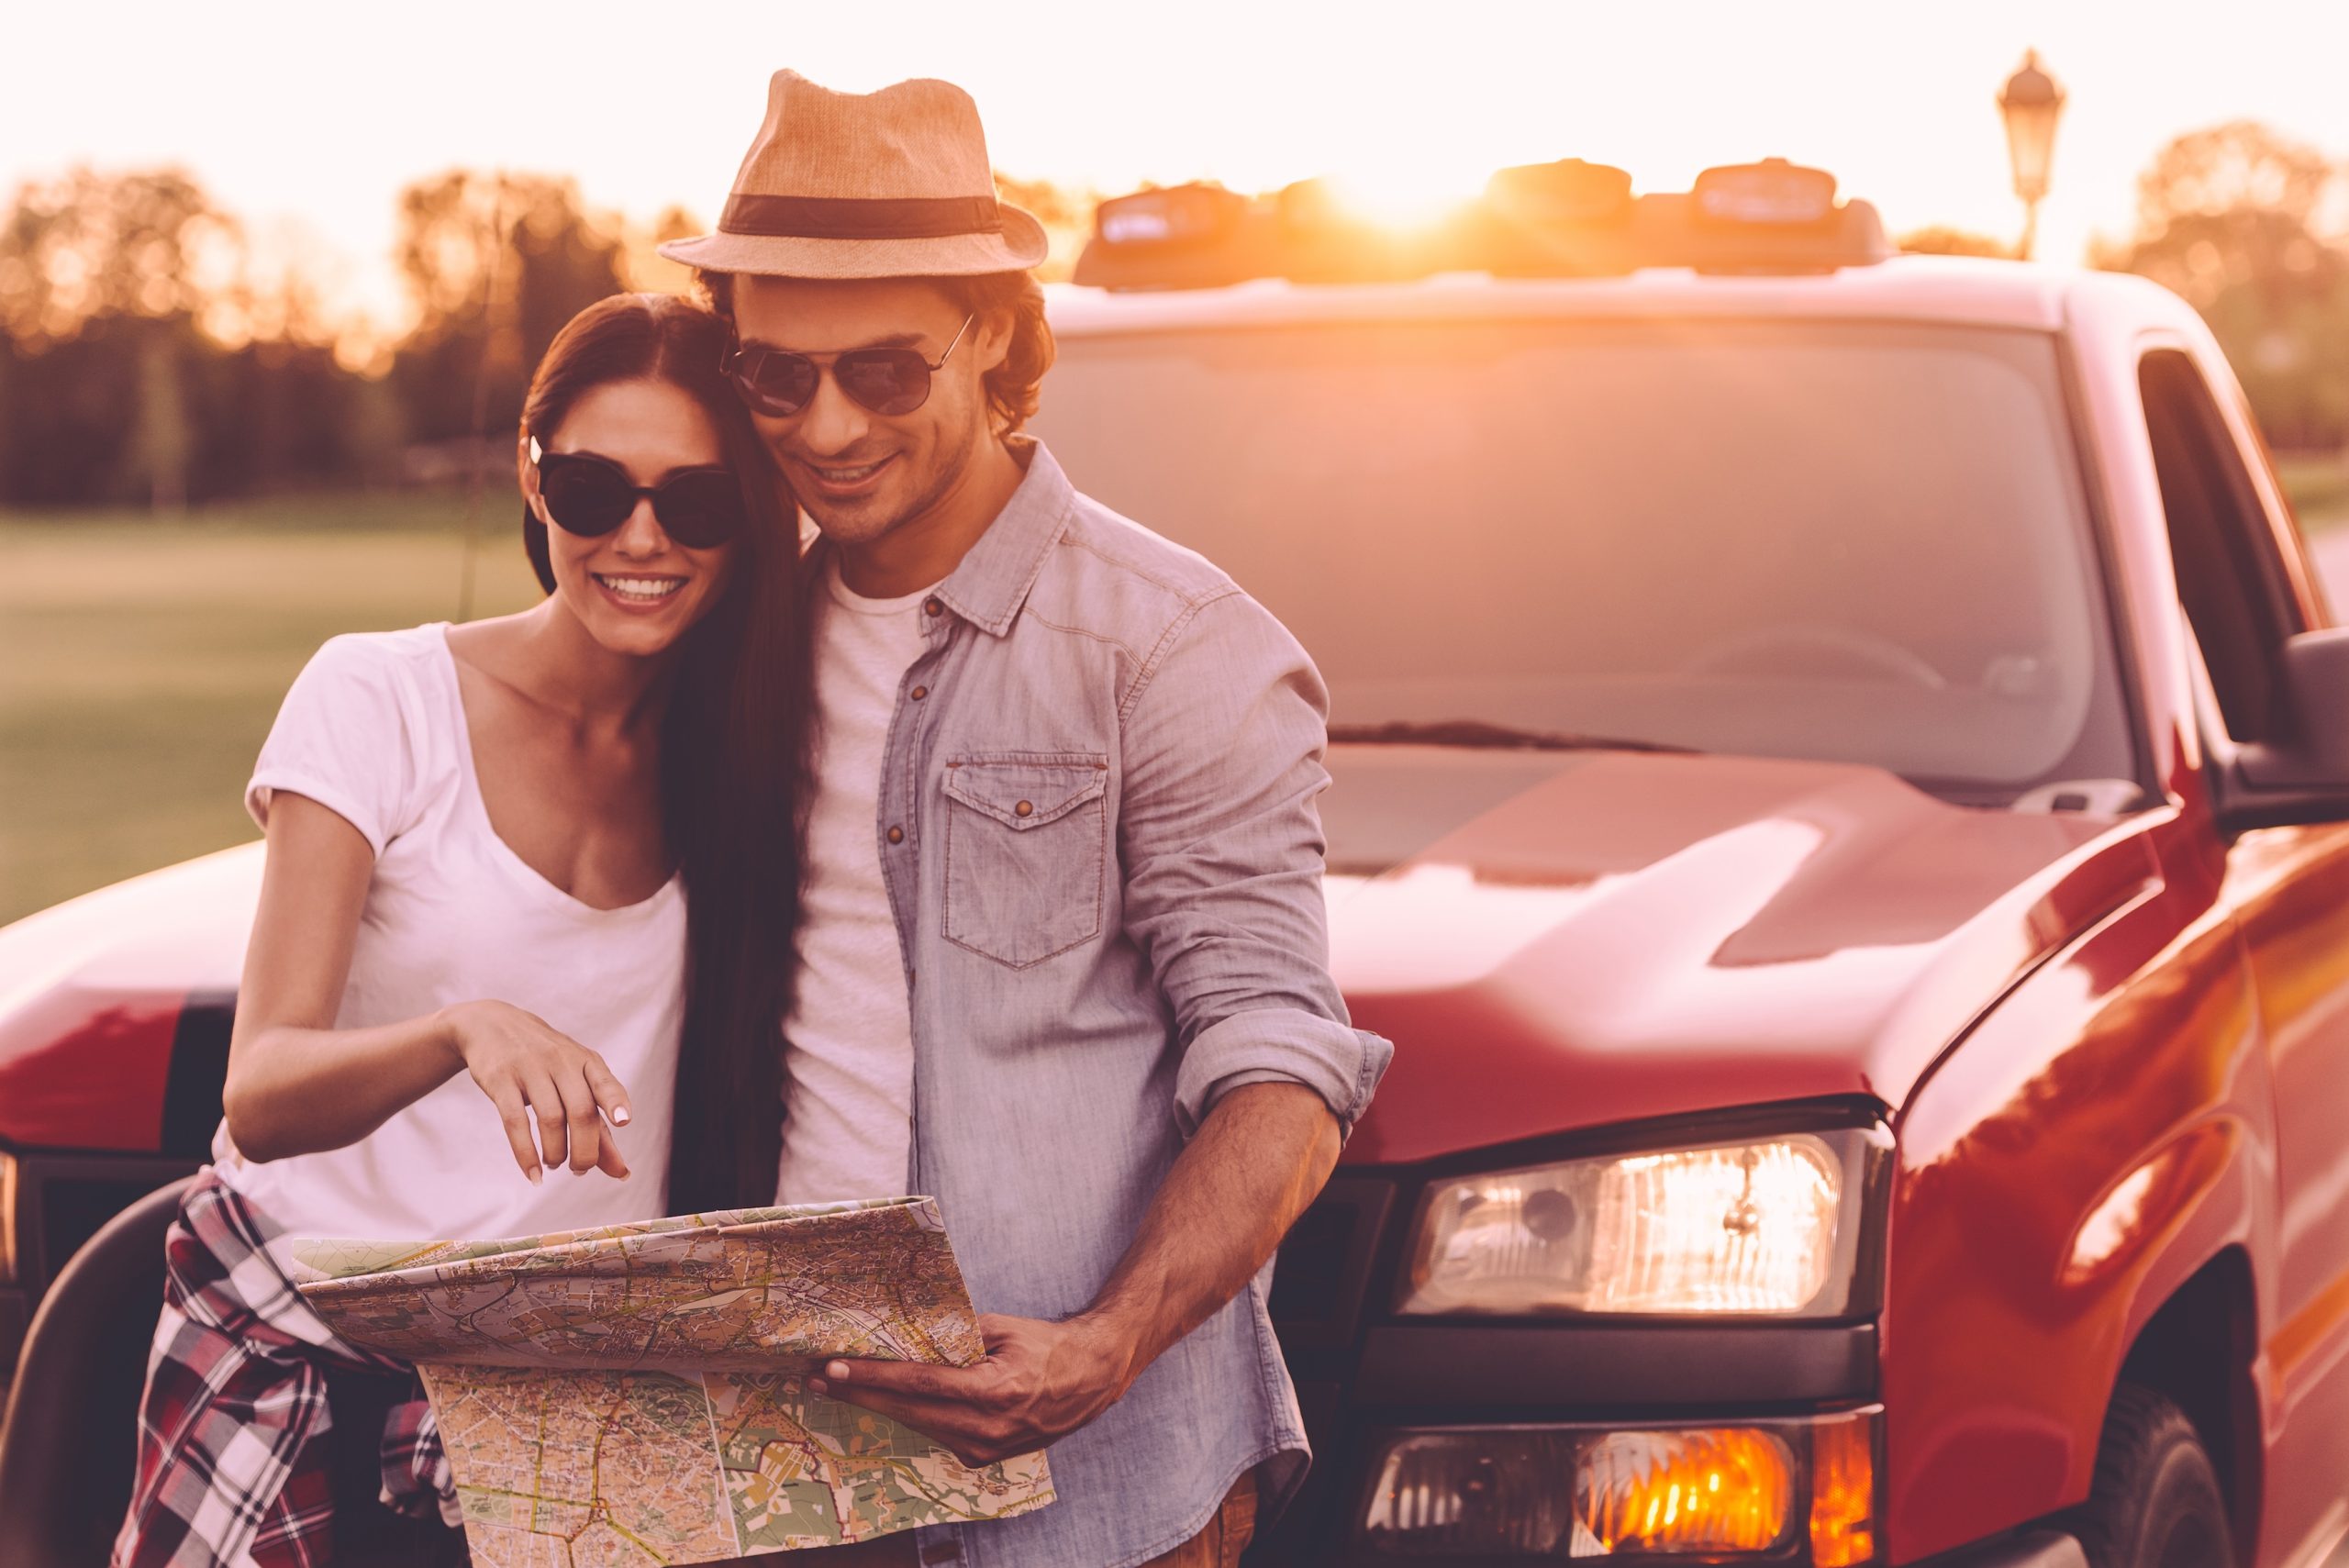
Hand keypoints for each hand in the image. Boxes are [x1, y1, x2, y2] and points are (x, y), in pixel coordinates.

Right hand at [436, 1000, 632, 1183]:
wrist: (492, 1026)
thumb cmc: (545, 1063)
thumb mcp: (575, 1081)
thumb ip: (598, 1125)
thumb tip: (621, 1171)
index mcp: (586, 1061)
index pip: (605, 1082)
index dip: (615, 1102)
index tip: (624, 1122)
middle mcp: (561, 1061)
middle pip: (581, 1111)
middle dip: (585, 1150)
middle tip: (579, 1169)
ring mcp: (530, 1068)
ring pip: (550, 1119)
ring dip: (556, 1152)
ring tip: (555, 1164)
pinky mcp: (501, 1079)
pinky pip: (515, 1122)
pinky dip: (526, 1153)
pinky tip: (533, 1173)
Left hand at [807, 1312, 1135, 1466]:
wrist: (1090, 1381)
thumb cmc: (1047, 1346)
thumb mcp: (1004, 1328)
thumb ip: (956, 1333)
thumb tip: (906, 1331)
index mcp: (994, 1390)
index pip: (919, 1384)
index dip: (872, 1378)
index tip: (833, 1369)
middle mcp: (986, 1428)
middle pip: (907, 1411)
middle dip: (858, 1395)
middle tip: (814, 1379)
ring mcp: (983, 1449)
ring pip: (915, 1426)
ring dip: (875, 1407)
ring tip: (835, 1388)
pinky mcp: (981, 1458)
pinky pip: (933, 1434)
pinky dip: (906, 1416)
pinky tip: (879, 1401)